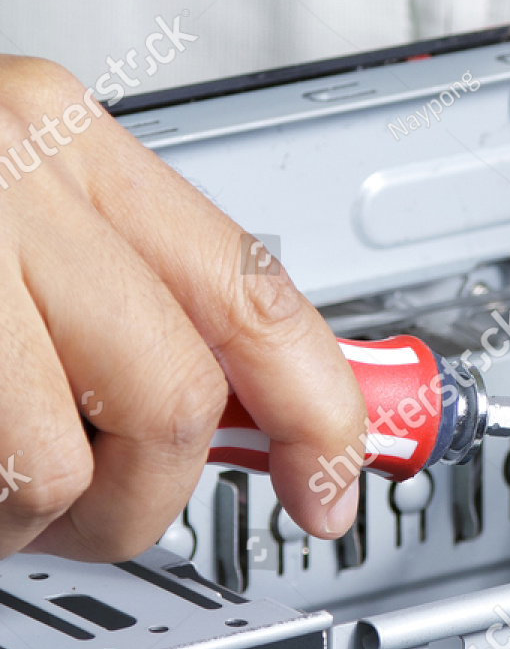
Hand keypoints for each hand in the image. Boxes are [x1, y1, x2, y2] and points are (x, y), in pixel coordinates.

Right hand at [0, 57, 366, 560]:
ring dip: (28, 513)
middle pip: (168, 395)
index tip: (337, 478)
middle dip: (150, 492)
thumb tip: (254, 400)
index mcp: (58, 135)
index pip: (249, 287)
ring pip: (51, 465)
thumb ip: (129, 284)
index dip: (317, 404)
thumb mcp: (14, 200)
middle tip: (106, 505)